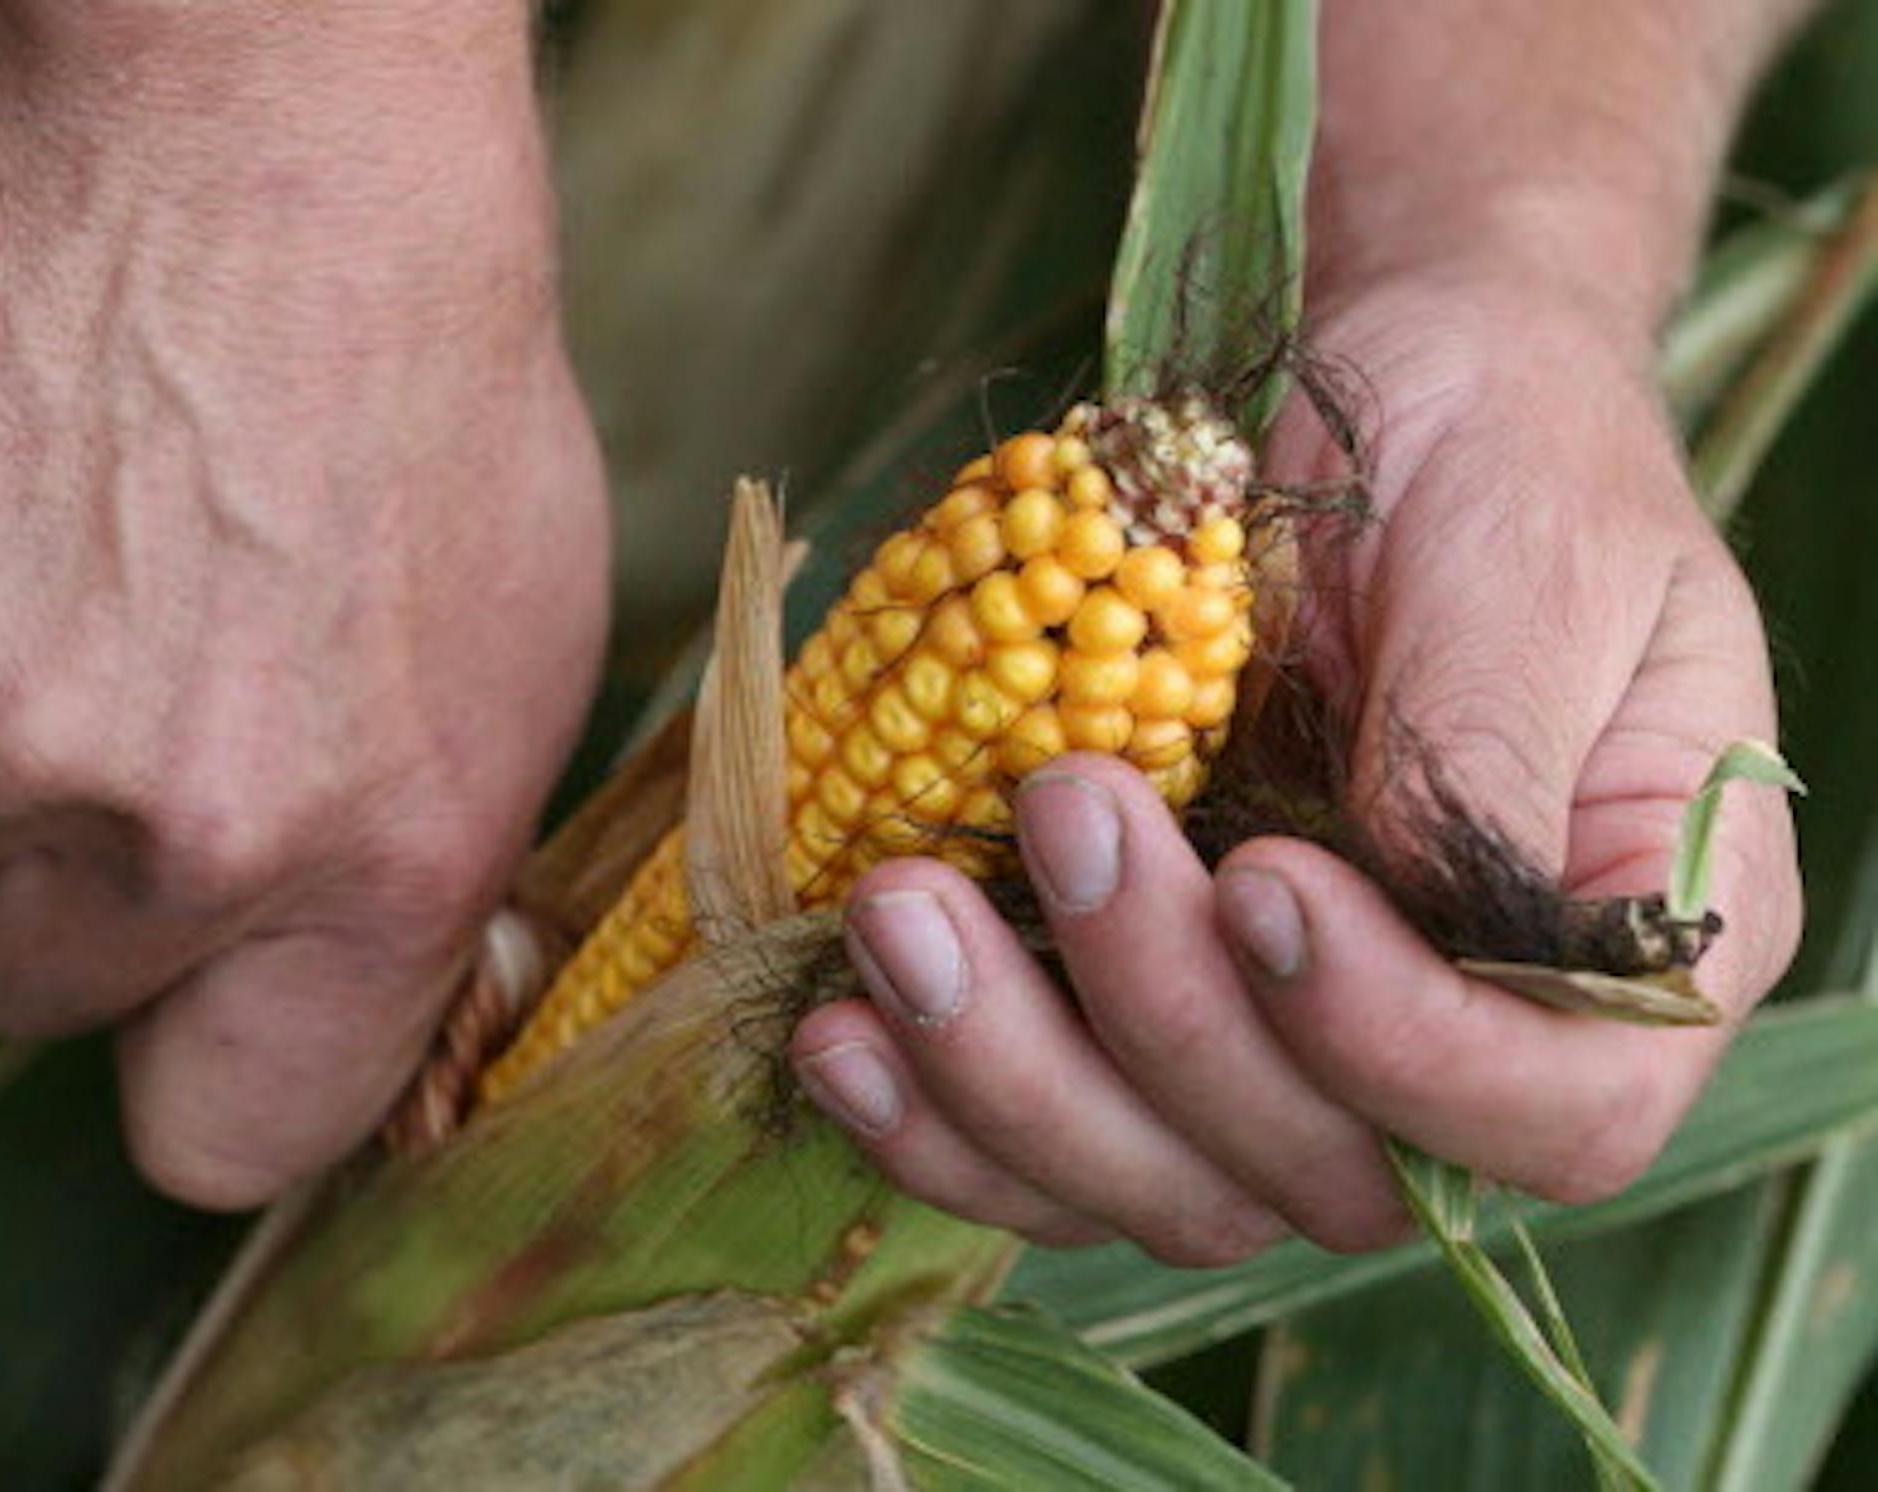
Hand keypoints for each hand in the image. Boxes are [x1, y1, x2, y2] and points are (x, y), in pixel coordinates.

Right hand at [0, 1, 607, 1206]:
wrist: (269, 134)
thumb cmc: (424, 385)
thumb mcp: (514, 659)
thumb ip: (401, 864)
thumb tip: (323, 988)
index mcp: (386, 865)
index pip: (226, 1141)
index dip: (192, 1071)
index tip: (189, 1004)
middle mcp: (184, 841)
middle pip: (25, 988)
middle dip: (63, 874)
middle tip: (126, 691)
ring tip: (57, 569)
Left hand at [788, 266, 1800, 1261]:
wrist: (1361, 401)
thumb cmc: (1492, 451)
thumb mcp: (1532, 560)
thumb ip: (1492, 748)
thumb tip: (1398, 914)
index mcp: (1620, 943)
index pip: (1554, 1113)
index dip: (1400, 1052)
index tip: (1266, 883)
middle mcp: (1458, 1037)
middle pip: (1321, 1171)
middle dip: (1164, 1026)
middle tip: (1059, 812)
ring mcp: (1281, 1047)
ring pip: (1156, 1182)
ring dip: (1010, 1082)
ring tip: (894, 919)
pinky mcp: (1134, 1019)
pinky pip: (1039, 1141)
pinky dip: (933, 1110)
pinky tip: (834, 1028)